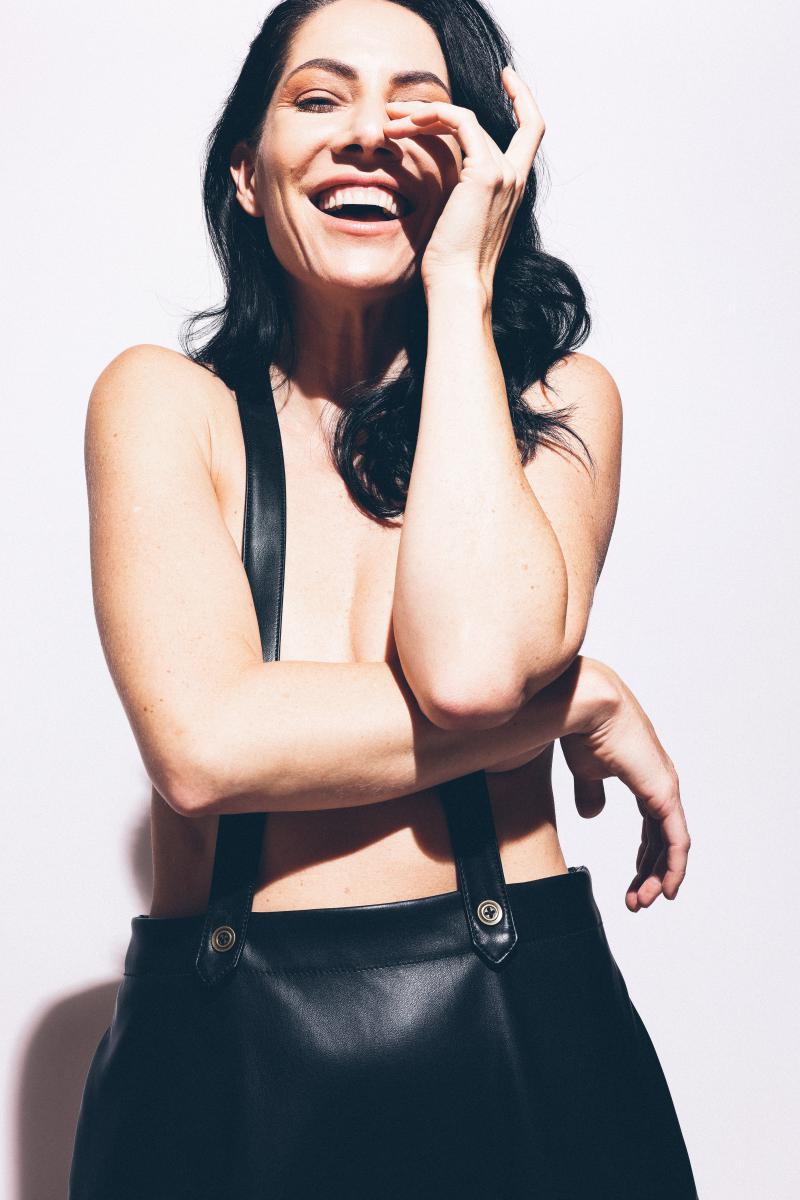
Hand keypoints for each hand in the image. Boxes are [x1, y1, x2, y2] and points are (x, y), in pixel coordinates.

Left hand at [383, 65, 544, 291]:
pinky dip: (433, 115)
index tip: (508, 77)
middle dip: (436, 111)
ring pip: (465, 118)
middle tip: (400, 112)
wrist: (459, 286)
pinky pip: (460, 123)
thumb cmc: (451, 266)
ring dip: (425, 113)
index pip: (531, 132)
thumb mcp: (456, 222)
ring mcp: (503, 174)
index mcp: (513, 189)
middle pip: (480, 122)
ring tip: (392, 120)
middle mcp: (514, 177)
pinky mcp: (485, 174)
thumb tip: (435, 182)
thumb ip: (457, 193)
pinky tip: (406, 124)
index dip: (523, 99)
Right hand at [559, 660, 691, 911]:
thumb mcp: (586, 769)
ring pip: (671, 846)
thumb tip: (592, 813)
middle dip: (650, 874)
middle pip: (662, 841)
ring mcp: (666, 789)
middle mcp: (661, 785)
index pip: (653, 827)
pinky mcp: (664, 793)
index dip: (645, 858)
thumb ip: (592, 792)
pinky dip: (675, 867)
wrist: (587, 705)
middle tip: (637, 901)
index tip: (635, 883)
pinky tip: (668, 888)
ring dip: (659, 877)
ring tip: (644, 902)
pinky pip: (676, 840)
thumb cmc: (583, 727)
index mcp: (645, 779)